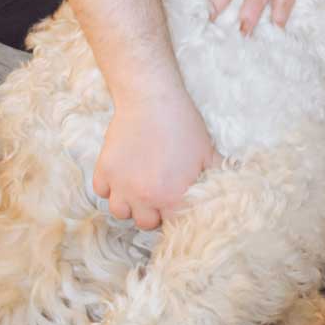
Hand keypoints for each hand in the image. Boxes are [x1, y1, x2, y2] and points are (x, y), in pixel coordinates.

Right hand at [92, 85, 220, 229]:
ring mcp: (121, 185)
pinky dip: (109, 186)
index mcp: (172, 196)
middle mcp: (144, 196)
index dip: (175, 214)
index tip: (175, 203)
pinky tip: (121, 174)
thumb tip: (223, 190)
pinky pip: (101, 191)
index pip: (172, 224)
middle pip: (145, 223)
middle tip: (157, 193)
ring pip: (120, 212)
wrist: (152, 99)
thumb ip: (214, 176)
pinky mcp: (103, 170)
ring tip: (137, 187)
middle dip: (152, 211)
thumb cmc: (182, 124)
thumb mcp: (207, 151)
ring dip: (129, 203)